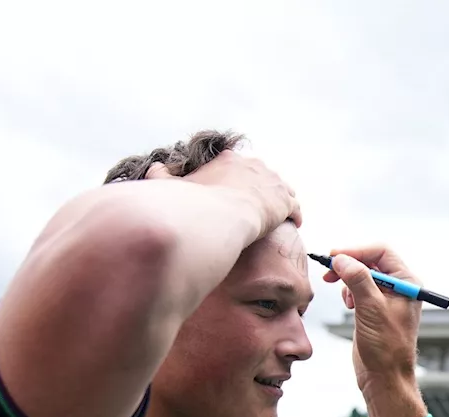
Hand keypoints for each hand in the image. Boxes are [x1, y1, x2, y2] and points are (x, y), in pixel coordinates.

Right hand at [149, 150, 301, 236]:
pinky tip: (294, 224)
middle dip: (263, 187)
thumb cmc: (193, 204)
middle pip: (263, 175)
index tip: (240, 191)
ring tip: (283, 213)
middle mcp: (252, 165)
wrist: (217, 217)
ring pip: (282, 189)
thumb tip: (153, 168)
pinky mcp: (284, 201)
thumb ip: (161, 176)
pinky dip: (294, 215)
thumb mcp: (172, 186)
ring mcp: (271, 182)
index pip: (239, 165)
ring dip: (282, 200)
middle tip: (263, 204)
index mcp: (228, 160)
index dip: (241, 178)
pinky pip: (294, 208)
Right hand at [322, 245, 422, 391]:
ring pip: (362, 275)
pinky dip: (349, 292)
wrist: (385, 377)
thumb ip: (358, 279)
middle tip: (329, 270)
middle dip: (349, 264)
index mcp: (407, 283)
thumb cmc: (387, 347)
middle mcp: (399, 288)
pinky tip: (347, 304)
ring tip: (343, 295)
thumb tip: (342, 259)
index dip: (357, 251)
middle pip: (371, 261)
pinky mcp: (374, 310)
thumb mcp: (371, 308)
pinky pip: (359, 290)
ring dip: (348, 279)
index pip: (382, 252)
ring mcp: (386, 299)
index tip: (336, 256)